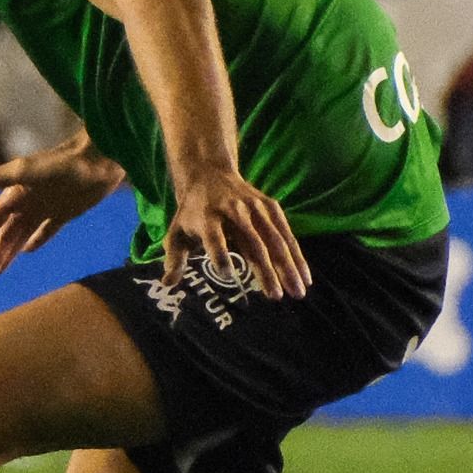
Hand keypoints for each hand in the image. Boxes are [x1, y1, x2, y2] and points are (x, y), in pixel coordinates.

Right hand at [0, 137, 125, 285]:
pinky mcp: (64, 213)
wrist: (97, 160)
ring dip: (7, 256)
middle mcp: (24, 203)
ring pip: (19, 237)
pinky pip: (45, 232)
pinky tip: (27, 252)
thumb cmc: (60, 163)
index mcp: (12, 195)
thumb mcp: (23, 170)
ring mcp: (44, 209)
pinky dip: (35, 242)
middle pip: (1, 236)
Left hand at [161, 165, 311, 301]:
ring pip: (275, 240)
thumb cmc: (191, 213)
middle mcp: (233, 211)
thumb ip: (174, 259)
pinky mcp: (271, 206)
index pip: (213, 237)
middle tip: (275, 297)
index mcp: (206, 217)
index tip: (227, 275)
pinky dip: (297, 256)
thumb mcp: (176, 232)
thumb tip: (166, 284)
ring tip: (297, 292)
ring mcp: (255, 207)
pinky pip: (286, 234)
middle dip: (265, 270)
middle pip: (251, 242)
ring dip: (288, 267)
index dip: (219, 254)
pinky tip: (305, 276)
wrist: (209, 175)